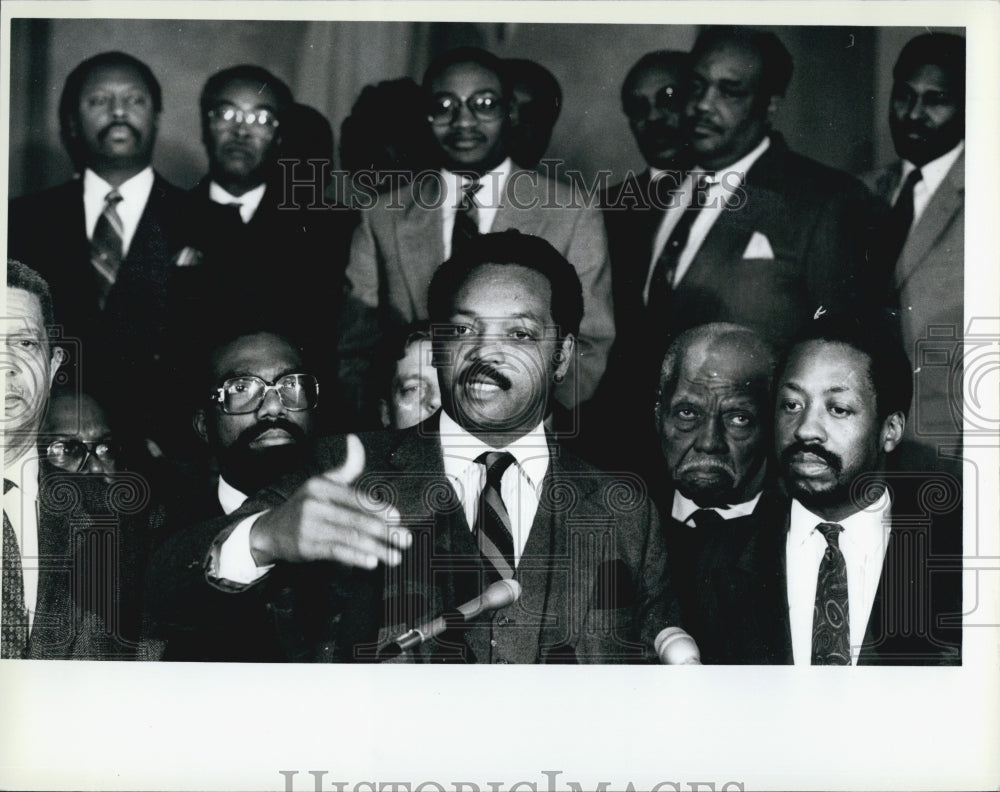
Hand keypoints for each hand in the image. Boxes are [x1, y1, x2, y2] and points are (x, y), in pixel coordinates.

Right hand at [248, 435, 410, 568]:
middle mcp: (313, 504)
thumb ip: (346, 467)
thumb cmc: (304, 505)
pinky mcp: (306, 547)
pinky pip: (336, 552)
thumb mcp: (322, 482)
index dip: (378, 508)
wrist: (270, 530)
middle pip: (356, 519)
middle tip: (405, 539)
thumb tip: (355, 441)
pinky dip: (355, 557)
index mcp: (321, 486)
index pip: (356, 498)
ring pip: (350, 538)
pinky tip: (372, 562)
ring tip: (395, 556)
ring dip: (377, 549)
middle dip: (385, 531)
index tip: (398, 518)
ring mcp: (309, 527)